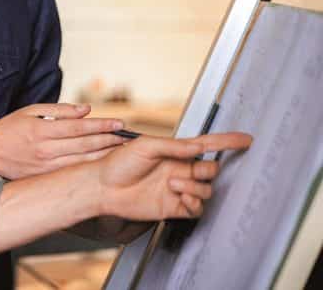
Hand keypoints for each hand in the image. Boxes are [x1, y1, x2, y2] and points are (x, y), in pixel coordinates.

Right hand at [0, 103, 126, 178]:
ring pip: (82, 162)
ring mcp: (46, 167)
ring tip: (122, 152)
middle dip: (110, 141)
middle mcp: (45, 151)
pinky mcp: (45, 177)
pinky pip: (72, 172)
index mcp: (42, 131)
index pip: (79, 127)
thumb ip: (59, 110)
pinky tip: (102, 165)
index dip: (102, 125)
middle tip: (129, 138)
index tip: (119, 123)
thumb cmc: (8, 129)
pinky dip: (90, 168)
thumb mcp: (30, 111)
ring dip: (105, 156)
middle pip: (85, 146)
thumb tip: (85, 110)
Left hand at [97, 132, 251, 221]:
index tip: (246, 139)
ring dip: (195, 187)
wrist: (102, 187)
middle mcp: (179, 169)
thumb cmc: (117, 162)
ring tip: (172, 184)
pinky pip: (196, 209)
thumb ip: (174, 146)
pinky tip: (179, 196)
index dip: (227, 142)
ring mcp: (177, 189)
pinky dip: (193, 203)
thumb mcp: (145, 146)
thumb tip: (198, 145)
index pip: (207, 145)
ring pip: (206, 190)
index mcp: (174, 152)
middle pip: (211, 170)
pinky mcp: (173, 207)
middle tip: (186, 171)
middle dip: (206, 170)